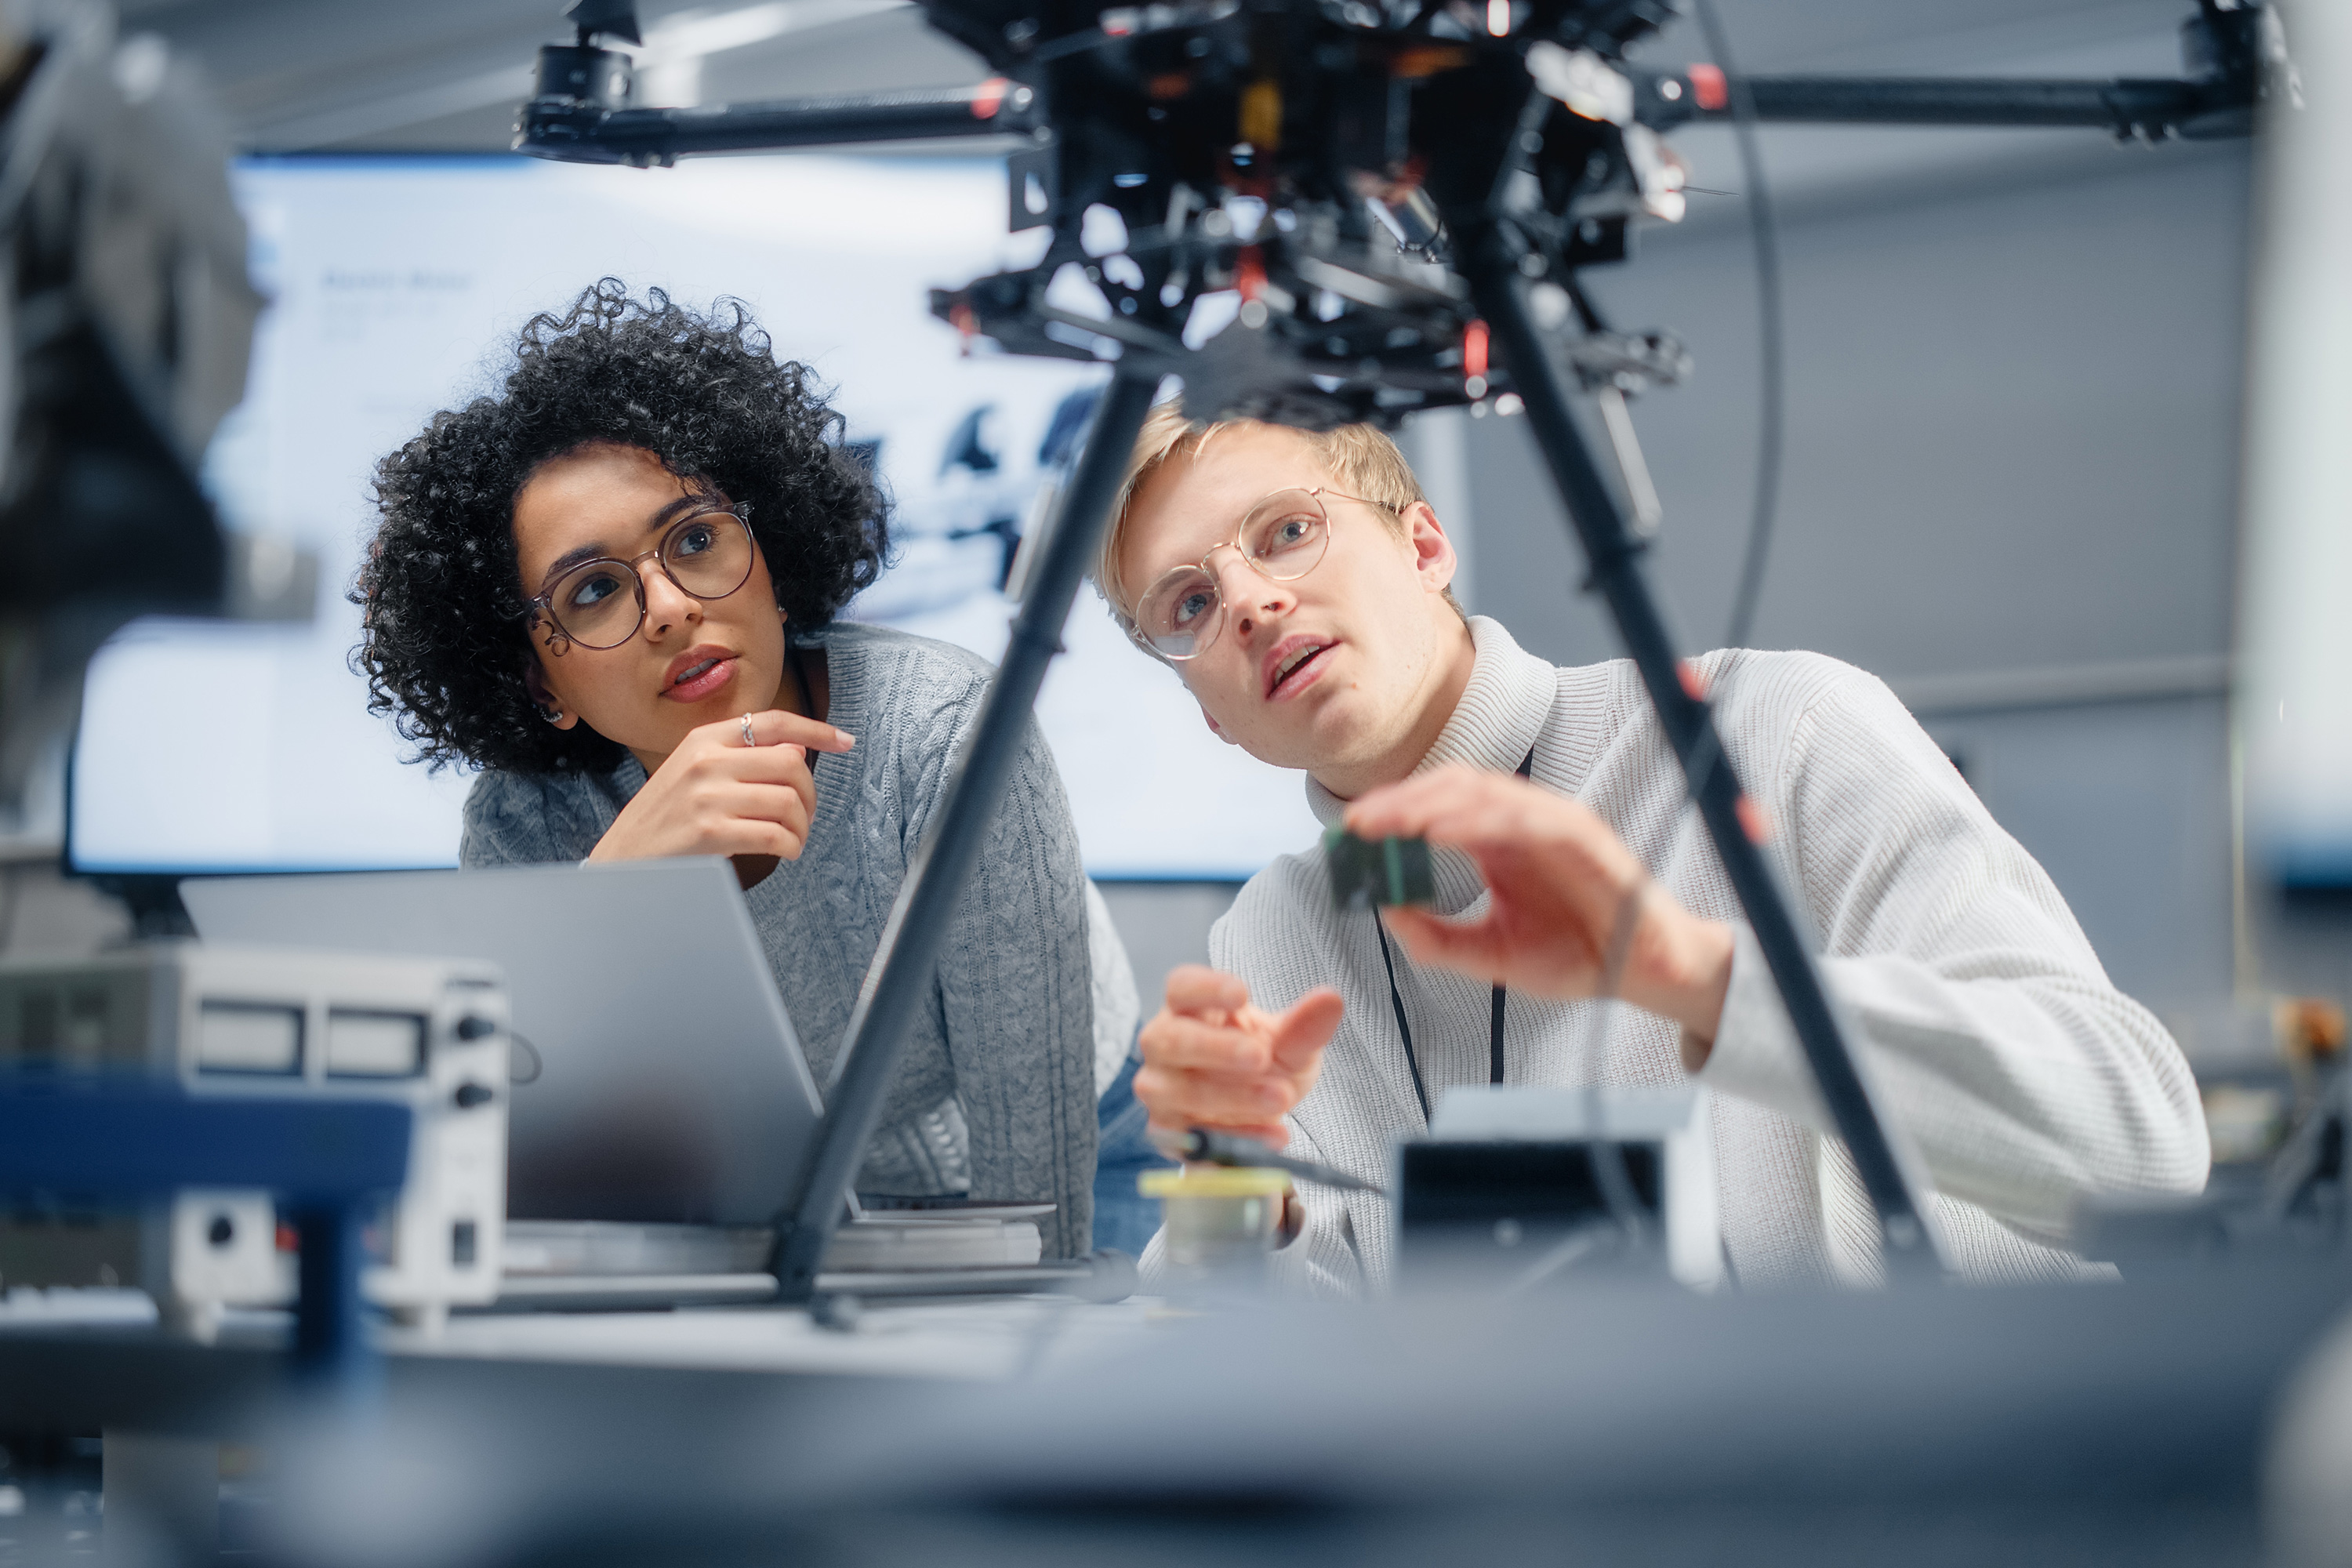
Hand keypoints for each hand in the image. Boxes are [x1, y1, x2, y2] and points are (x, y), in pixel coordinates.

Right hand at [588, 710, 855, 873]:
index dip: (816, 730)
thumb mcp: (694, 773)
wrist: (622, 859)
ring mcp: (707, 795)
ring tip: (792, 839)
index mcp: (703, 739)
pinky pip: (775, 835)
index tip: (846, 742)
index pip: (773, 722)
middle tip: (804, 817)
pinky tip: (784, 852)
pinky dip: (791, 846)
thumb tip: (795, 750)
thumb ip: (740, 758)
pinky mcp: (710, 832)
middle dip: (810, 795)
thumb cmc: (664, 819)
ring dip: (802, 827)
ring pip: (788, 802)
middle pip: (791, 764)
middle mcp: (706, 760)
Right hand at [1133, 966, 1344, 1148]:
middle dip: (1215, 1048)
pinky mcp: (1169, 1131)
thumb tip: (1330, 999)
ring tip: (1279, 1097)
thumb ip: (1304, 1026)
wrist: (1257, 1114)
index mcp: (1189, 1008)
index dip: (1205, 988)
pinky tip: (1274, 1134)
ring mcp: (1161, 1089)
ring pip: (1178, 1090)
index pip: (1181, 987)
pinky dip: (1238, 1136)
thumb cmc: (1263, 1063)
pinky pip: (1196, 1135)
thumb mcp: (1291, 1044)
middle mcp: (1164, 1045)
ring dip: (1231, 1096)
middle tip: (1260, 1056)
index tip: (1241, 995)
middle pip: (1170, 1039)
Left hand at [1344, 767, 1736, 1046]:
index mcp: (1497, 842)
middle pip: (1453, 790)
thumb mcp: (1488, 954)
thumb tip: (1383, 913)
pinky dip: (1487, 819)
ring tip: (1392, 821)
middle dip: (1402, 801)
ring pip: (1487, 795)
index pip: (1437, 806)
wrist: (1641, 976)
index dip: (1393, 810)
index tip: (1348, 829)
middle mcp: (1522, 825)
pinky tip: (1445, 831)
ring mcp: (1555, 825)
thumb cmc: (1575, 957)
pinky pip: (1531, 819)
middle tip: (1358, 821)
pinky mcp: (1586, 838)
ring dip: (1435, 803)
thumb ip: (1435, 939)